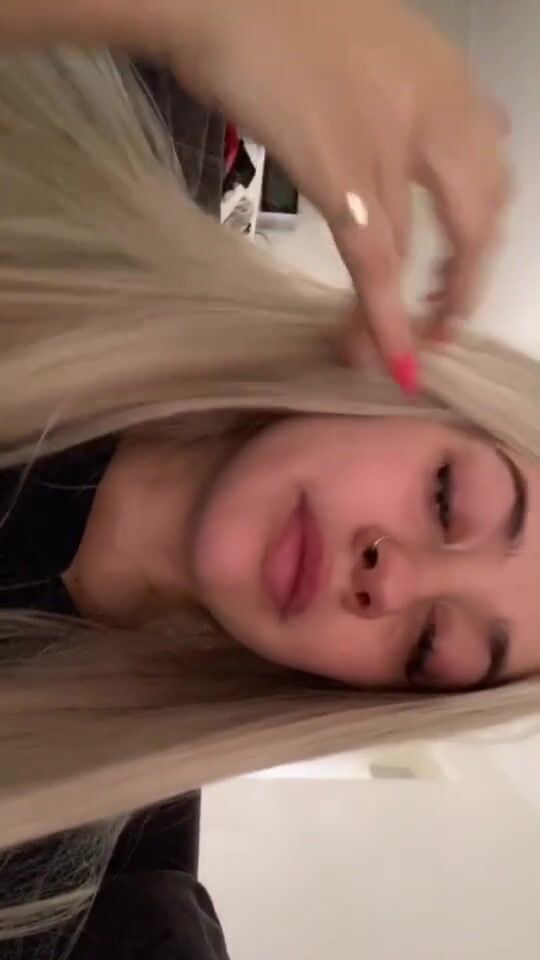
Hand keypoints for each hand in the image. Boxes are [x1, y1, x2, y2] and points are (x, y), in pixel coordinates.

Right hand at [165, 0, 510, 390]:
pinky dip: (383, 316)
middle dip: (461, 283)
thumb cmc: (275, 18)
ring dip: (413, 314)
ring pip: (417, 251)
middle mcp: (435, 110)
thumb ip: (405, 98)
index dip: (479, 239)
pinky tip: (387, 355)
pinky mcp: (340, 169)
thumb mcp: (366, 50)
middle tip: (439, 326)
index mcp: (444, 79)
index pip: (491, 172)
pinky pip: (373, 260)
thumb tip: (425, 149)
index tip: (454, 277)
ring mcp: (389, 141)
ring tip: (398, 353)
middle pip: (476, 218)